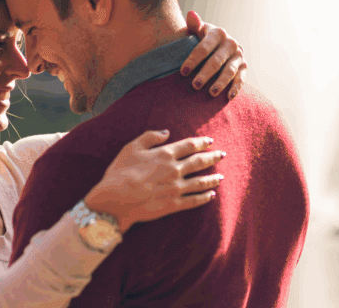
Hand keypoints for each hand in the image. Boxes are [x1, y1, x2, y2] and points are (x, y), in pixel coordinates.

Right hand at [84, 130, 224, 232]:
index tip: (210, 141)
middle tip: (222, 155)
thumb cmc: (120, 172)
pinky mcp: (174, 205)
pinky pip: (194, 200)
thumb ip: (150, 137)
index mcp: (165, 154)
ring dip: (213, 178)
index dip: (201, 142)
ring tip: (221, 176)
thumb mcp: (131, 148)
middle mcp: (175, 170)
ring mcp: (176, 188)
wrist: (116, 200)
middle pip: (199, 162)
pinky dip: (205, 197)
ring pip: (201, 182)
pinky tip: (211, 195)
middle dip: (212, 157)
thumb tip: (166, 132)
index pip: (189, 146)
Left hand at [182, 11, 246, 99]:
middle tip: (195, 85)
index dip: (193, 60)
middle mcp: (231, 44)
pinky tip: (228, 97)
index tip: (182, 72)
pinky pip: (241, 78)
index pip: (204, 48)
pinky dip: (236, 87)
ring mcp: (238, 55)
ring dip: (221, 82)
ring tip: (211, 93)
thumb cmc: (202, 38)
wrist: (218, 43)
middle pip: (216, 61)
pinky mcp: (244, 66)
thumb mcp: (197, 30)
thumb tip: (191, 14)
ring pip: (229, 71)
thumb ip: (194, 25)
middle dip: (205, 74)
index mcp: (218, 33)